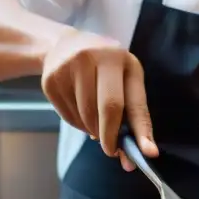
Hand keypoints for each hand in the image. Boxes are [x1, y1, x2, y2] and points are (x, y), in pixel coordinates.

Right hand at [41, 28, 157, 170]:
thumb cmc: (104, 66)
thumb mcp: (125, 76)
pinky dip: (78, 124)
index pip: (130, 102)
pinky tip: (80, 110)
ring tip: (96, 120)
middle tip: (112, 150)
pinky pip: (67, 118)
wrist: (64, 45)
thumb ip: (133, 110)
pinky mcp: (50, 81)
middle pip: (106, 110)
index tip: (149, 153)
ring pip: (85, 117)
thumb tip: (139, 150)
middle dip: (112, 137)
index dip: (140, 130)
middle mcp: (92, 58)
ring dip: (93, 130)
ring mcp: (67, 68)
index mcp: (117, 58)